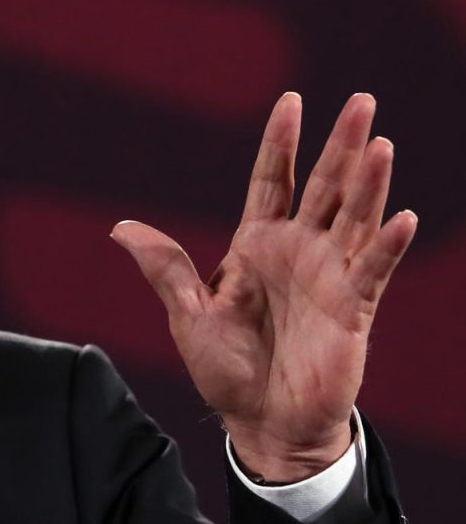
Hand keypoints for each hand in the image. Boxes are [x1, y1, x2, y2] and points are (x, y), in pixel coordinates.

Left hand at [112, 92, 415, 482]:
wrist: (261, 423)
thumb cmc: (226, 370)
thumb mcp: (188, 315)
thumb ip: (165, 268)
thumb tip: (121, 227)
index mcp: (255, 246)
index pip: (272, 181)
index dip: (281, 142)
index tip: (291, 101)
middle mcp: (298, 252)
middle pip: (323, 187)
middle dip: (341, 144)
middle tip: (361, 101)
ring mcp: (329, 277)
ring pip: (354, 218)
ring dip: (369, 183)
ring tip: (380, 144)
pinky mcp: (352, 309)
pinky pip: (373, 270)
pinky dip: (387, 245)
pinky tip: (403, 217)